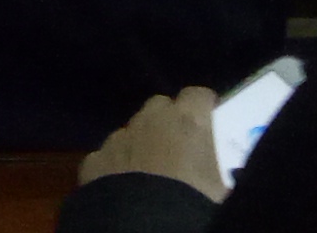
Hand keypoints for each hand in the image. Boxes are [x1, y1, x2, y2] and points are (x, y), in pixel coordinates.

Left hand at [80, 89, 227, 198]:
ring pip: (131, 130)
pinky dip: (115, 166)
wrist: (147, 227)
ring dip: (140, 142)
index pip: (197, 96)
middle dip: (168, 120)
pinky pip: (108, 156)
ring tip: (150, 171)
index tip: (209, 119)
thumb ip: (221, 169)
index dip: (203, 106)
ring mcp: (118, 138)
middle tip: (179, 146)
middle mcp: (150, 120)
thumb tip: (223, 174)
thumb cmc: (196, 202)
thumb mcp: (223, 186)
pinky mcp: (94, 160)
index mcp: (188, 121)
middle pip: (160, 106)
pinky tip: (122, 185)